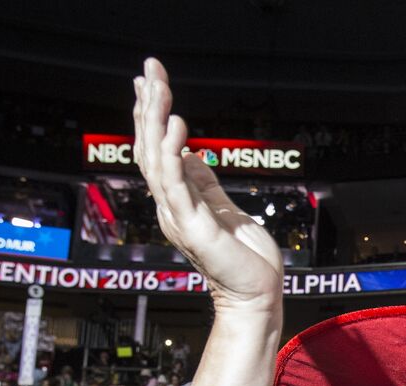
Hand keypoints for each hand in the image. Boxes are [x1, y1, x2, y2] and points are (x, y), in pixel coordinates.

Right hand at [133, 59, 281, 311]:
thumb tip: (192, 156)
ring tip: (159, 87)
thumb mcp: (225, 209)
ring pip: (157, 159)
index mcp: (178, 201)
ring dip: (157, 120)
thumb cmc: (246, 260)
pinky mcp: (193, 225)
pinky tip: (177, 125)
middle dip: (149, 106)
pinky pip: (176, 182)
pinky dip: (173, 152)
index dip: (151, 116)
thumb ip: (205, 184)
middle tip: (148, 70)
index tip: (149, 83)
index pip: (156, 151)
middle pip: (149, 148)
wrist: (257, 295)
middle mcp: (171, 206)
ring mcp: (178, 216)